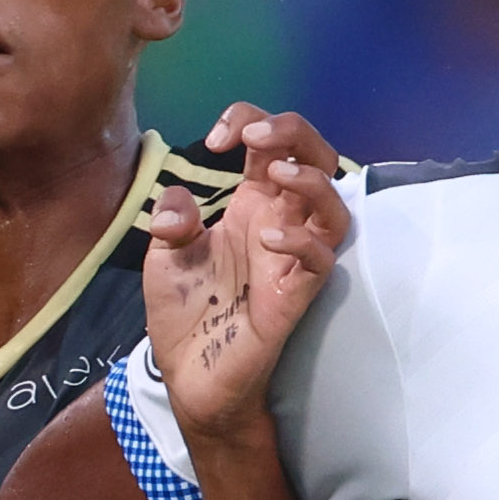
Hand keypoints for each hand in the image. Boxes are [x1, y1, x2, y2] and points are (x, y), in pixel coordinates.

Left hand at [148, 104, 344, 467]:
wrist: (190, 378)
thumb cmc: (185, 315)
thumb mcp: (163, 258)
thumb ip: (172, 221)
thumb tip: (178, 200)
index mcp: (250, 203)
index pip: (269, 143)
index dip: (250, 121)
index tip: (216, 137)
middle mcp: (280, 222)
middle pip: (316, 158)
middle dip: (293, 132)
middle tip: (254, 140)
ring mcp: (292, 258)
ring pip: (334, 205)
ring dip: (310, 179)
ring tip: (275, 175)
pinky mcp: (296, 294)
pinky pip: (320, 259)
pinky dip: (301, 240)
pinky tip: (267, 237)